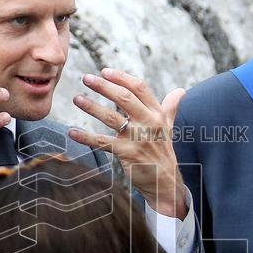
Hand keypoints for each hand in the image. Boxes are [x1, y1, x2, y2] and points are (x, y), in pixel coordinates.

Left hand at [69, 68, 187, 218]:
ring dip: (92, 106)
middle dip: (104, 86)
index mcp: (157, 113)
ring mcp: (137, 138)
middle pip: (124, 98)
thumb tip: (180, 91)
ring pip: (111, 117)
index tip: (105, 71)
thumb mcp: (169, 127)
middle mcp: (148, 122)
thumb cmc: (163, 151)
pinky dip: (86, 137)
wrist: (165, 181)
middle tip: (86, 78)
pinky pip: (103, 142)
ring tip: (77, 98)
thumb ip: (170, 107)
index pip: (139, 88)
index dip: (121, 77)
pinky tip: (72, 132)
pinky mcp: (127, 153)